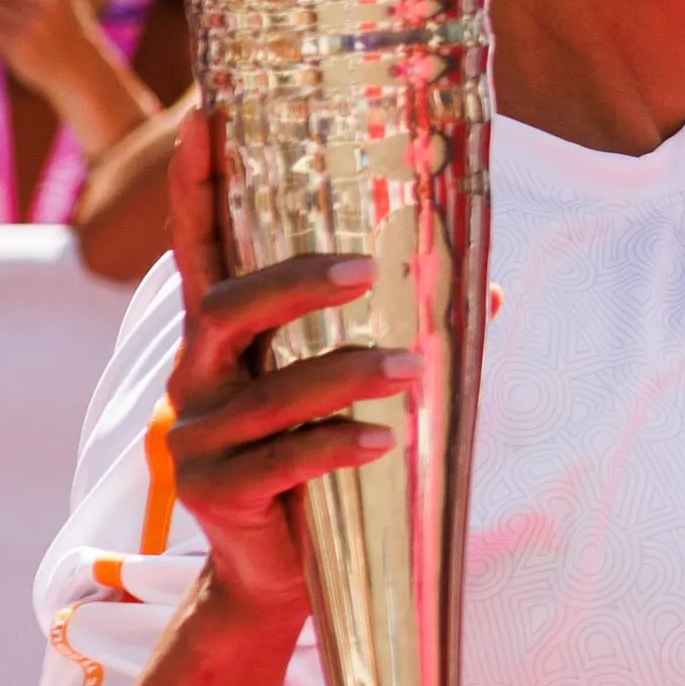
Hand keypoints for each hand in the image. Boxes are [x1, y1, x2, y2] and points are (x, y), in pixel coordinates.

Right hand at [162, 111, 408, 632]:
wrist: (276, 569)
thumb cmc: (319, 456)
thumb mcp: (347, 387)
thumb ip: (400, 333)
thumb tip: (488, 292)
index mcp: (222, 335)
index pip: (200, 246)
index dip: (196, 183)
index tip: (205, 116)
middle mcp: (197, 375)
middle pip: (225, 307)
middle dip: (294, 283)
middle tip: (368, 270)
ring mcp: (198, 436)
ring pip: (269, 390)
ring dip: (348, 373)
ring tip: (417, 369)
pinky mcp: (215, 493)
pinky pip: (282, 462)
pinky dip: (339, 445)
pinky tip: (387, 440)